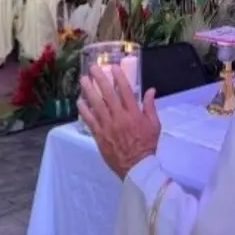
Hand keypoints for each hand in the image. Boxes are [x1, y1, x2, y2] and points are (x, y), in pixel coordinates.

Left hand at [78, 65, 159, 180]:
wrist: (137, 167)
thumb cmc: (147, 145)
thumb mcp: (155, 125)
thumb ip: (151, 107)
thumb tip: (151, 90)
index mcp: (134, 114)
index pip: (126, 91)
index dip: (119, 78)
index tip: (113, 67)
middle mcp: (120, 117)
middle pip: (108, 95)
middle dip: (100, 79)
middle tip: (93, 68)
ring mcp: (108, 127)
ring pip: (97, 105)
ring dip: (89, 91)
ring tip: (83, 80)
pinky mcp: (100, 136)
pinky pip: (90, 121)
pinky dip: (84, 110)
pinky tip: (80, 101)